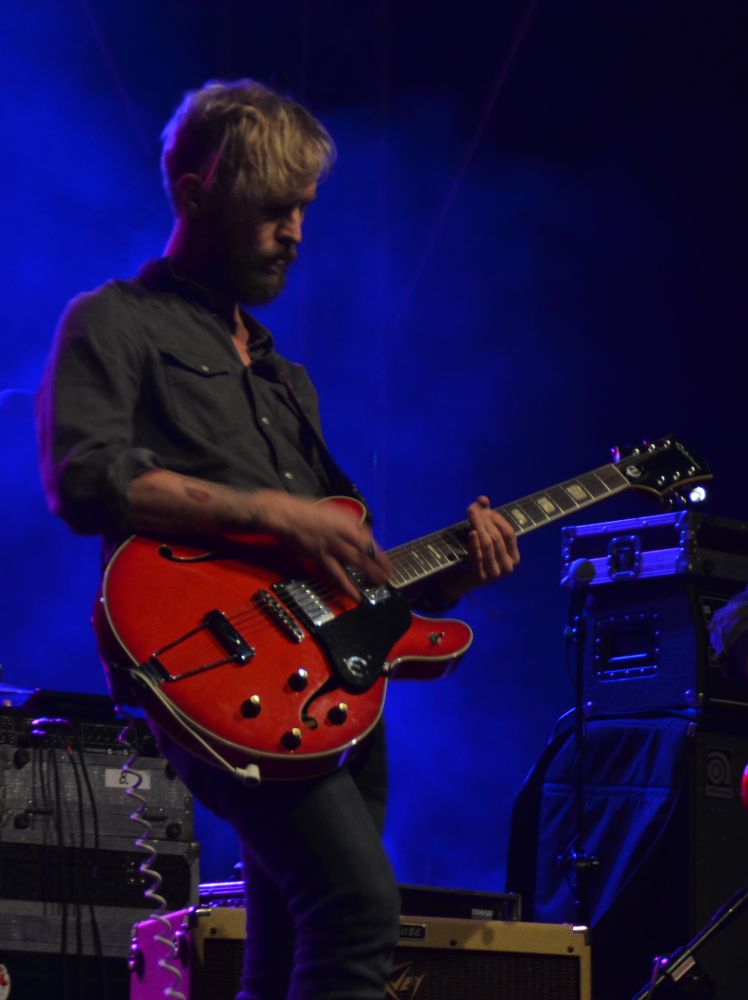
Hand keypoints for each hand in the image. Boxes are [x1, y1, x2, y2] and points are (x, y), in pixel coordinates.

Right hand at [256, 493, 390, 600]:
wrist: (286, 514)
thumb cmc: (308, 512)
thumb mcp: (334, 513)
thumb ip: (348, 525)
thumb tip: (360, 537)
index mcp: (348, 521)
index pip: (369, 539)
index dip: (379, 553)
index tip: (386, 563)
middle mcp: (344, 532)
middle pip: (367, 550)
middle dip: (379, 564)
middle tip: (388, 575)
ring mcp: (333, 545)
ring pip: (357, 561)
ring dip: (370, 572)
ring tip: (380, 583)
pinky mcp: (321, 556)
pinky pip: (337, 573)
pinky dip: (347, 585)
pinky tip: (355, 595)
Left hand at [464, 494, 518, 584]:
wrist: (460, 581)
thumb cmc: (475, 556)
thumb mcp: (482, 537)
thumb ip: (485, 518)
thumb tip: (483, 498)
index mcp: (514, 557)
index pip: (509, 533)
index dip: (497, 519)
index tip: (485, 508)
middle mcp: (508, 566)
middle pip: (497, 537)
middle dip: (484, 520)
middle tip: (472, 508)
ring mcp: (495, 574)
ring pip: (488, 545)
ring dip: (478, 526)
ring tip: (470, 513)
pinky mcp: (480, 577)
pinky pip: (478, 557)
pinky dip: (475, 544)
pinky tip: (471, 532)